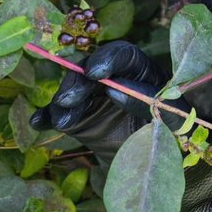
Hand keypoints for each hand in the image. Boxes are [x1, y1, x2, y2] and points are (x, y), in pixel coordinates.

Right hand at [30, 40, 171, 165]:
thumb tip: (114, 89)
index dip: (107, 59)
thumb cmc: (172, 130)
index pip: (122, 55)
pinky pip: (59, 113)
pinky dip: (47, 116)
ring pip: (72, 90)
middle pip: (89, 70)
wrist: (156, 156)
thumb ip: (147, 101)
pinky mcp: (79, 117)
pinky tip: (39, 122)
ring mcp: (93, 97)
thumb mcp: (173, 116)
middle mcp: (113, 78)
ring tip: (62, 121)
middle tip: (68, 100)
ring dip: (62, 102)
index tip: (96, 74)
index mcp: (140, 69)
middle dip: (77, 83)